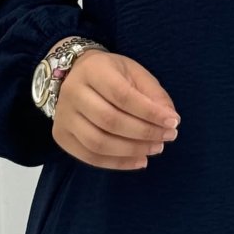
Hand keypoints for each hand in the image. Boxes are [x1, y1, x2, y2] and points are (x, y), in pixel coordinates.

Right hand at [53, 49, 179, 170]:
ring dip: (132, 151)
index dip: (149, 112)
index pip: (122, 95)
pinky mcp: (61, 136)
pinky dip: (118, 163)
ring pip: (98, 142)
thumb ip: (153, 94)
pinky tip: (139, 161)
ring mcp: (63, 116)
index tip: (173, 122)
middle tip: (167, 137)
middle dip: (144, 133)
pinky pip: (90, 157)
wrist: (74, 75)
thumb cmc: (111, 74)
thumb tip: (170, 118)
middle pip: (110, 121)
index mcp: (92, 70)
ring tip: (155, 149)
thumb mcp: (134, 73)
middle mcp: (72, 92)